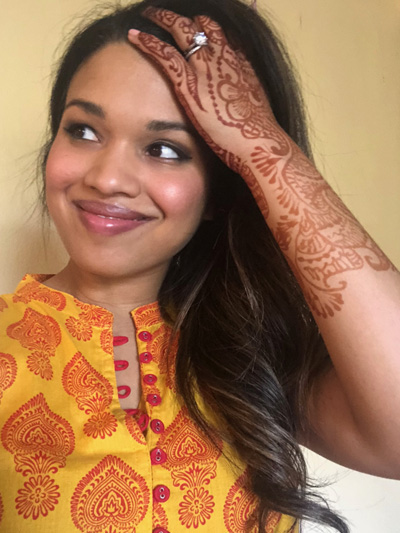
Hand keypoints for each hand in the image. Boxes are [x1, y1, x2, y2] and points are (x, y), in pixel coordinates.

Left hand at [127, 8, 287, 173]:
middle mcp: (223, 57)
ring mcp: (205, 68)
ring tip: (150, 13)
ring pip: (182, 30)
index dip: (205, 28)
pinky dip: (148, 42)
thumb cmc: (257, 132)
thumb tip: (241, 87)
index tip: (196, 27)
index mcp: (240, 61)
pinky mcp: (189, 83)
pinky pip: (165, 54)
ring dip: (164, 18)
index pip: (221, 34)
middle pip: (202, 25)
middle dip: (183, 18)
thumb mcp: (257, 101)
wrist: (258, 141)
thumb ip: (246, 87)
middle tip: (166, 15)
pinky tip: (135, 37)